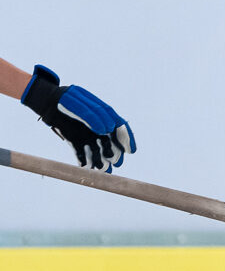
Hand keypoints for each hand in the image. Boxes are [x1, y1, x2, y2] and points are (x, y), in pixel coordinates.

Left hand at [21, 65, 135, 171]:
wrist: (47, 102)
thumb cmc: (66, 100)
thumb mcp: (79, 103)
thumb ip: (93, 115)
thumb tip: (106, 129)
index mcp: (104, 115)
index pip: (120, 128)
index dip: (127, 139)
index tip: (131, 151)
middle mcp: (98, 128)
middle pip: (111, 144)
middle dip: (115, 155)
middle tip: (116, 163)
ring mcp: (87, 135)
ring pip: (97, 152)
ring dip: (100, 162)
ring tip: (102, 171)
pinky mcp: (75, 141)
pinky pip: (81, 155)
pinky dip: (84, 163)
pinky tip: (86, 169)